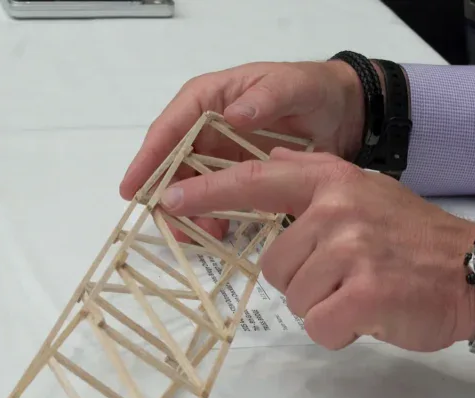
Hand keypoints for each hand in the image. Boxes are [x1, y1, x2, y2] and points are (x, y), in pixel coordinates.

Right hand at [120, 60, 370, 238]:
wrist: (342, 112)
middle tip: (166, 224)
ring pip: (191, 185)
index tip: (132, 189)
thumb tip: (233, 115)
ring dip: (188, 210)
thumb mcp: (292, 85)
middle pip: (172, 163)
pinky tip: (217, 232)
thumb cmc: (312, 89)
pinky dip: (212, 215)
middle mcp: (206, 126)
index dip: (148, 159)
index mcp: (208, 98)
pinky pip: (216, 197)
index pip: (169, 128)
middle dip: (165, 194)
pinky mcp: (237, 174)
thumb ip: (266, 97)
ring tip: (195, 234)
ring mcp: (220, 152)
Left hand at [160, 148, 474, 352]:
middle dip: (304, 281)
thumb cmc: (415, 239)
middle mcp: (338, 209)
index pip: (257, 181)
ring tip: (364, 293)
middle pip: (274, 264)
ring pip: (295, 298)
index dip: (209, 191)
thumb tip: (268, 158)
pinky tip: (370, 316)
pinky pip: (319, 325)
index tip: (169, 199)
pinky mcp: (365, 293)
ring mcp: (352, 249)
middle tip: (347, 276)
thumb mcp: (365, 190)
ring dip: (324, 307)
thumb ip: (313, 180)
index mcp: (333, 181)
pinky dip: (340, 332)